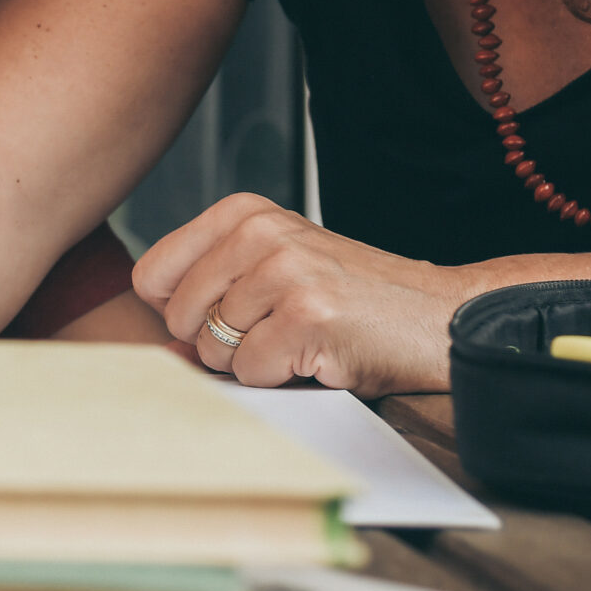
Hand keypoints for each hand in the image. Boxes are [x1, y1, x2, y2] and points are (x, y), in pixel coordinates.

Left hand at [133, 194, 465, 394]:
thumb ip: (211, 295)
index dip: (178, 310)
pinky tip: (319, 354)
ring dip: (253, 362)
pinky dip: (281, 378)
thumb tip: (159, 348)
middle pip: (177, 317)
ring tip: (301, 338)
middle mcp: (260, 233)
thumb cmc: (354, 299)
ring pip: (213, 348)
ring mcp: (284, 272)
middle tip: (276, 329)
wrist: (439, 316)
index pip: (152, 273)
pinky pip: (251, 371)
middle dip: (218, 343)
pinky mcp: (306, 316)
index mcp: (243, 213)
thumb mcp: (276, 271)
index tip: (225, 312)